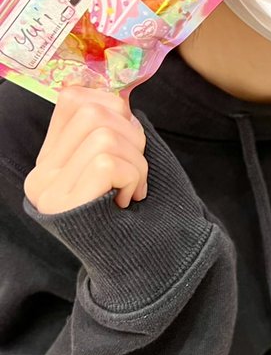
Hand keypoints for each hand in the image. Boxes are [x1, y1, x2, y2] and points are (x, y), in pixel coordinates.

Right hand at [23, 87, 147, 214]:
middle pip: (93, 112)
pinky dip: (133, 178)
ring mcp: (50, 192)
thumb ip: (107, 128)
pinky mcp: (66, 206)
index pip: (72, 97)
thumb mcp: (117, 159)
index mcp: (50, 158)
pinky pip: (108, 164)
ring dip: (137, 161)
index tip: (129, 135)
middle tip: (136, 167)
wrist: (144, 261)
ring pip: (104, 136)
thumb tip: (116, 93)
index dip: (112, 105)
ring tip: (133, 188)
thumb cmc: (137, 205)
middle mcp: (41, 175)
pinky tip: (129, 201)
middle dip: (132, 134)